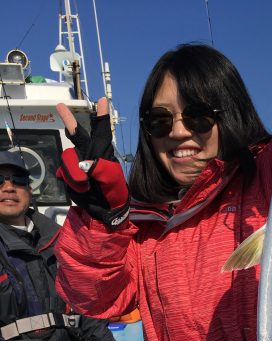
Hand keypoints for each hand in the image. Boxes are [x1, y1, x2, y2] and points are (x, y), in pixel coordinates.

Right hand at [56, 98, 128, 227]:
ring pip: (68, 159)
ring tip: (87, 185)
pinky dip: (71, 181)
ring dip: (76, 174)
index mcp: (103, 153)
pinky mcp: (69, 175)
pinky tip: (81, 188)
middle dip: (69, 120)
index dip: (101, 116)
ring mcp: (77, 164)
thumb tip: (85, 164)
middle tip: (60, 105)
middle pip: (77, 135)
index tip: (103, 100)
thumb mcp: (112, 180)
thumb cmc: (114, 192)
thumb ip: (101, 169)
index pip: (102, 131)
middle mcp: (89, 155)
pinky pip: (64, 172)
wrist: (105, 211)